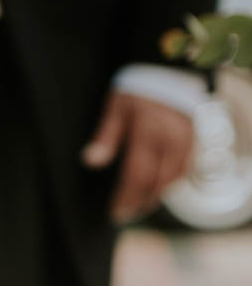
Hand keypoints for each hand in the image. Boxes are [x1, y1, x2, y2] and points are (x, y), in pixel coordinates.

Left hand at [81, 91, 194, 223]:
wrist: (171, 70)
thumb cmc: (138, 90)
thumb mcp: (116, 107)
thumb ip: (105, 136)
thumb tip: (90, 161)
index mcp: (148, 131)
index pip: (137, 175)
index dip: (126, 198)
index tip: (115, 213)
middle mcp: (171, 139)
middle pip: (156, 183)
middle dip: (139, 202)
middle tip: (125, 215)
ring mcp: (187, 140)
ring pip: (173, 179)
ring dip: (155, 196)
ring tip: (138, 205)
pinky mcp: (195, 140)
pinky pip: (184, 169)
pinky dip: (169, 182)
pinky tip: (156, 189)